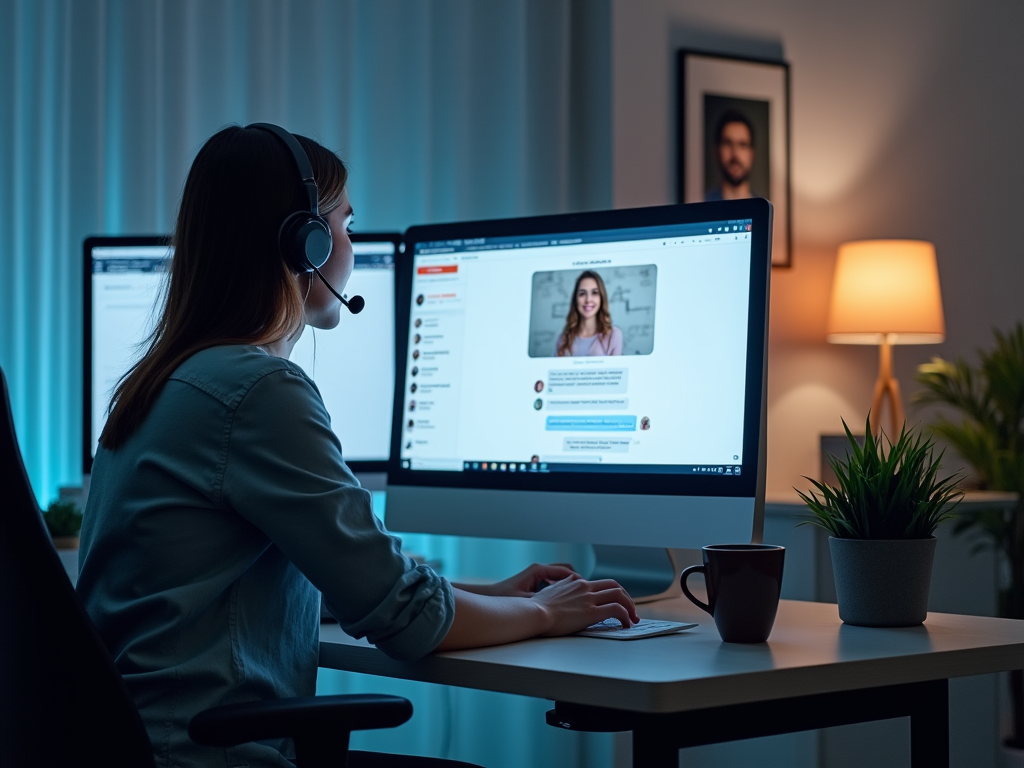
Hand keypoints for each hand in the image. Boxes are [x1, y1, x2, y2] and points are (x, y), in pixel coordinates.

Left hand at [458, 563, 578, 597]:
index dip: (578, 581)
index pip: (566, 571)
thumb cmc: (504, 598)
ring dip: (568, 587)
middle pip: (565, 572)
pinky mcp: (534, 583)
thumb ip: (543, 601)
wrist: (489, 598)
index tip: (586, 591)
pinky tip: (560, 603)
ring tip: (575, 600)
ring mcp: (537, 576)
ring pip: (559, 578)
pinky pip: (552, 583)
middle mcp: (539, 570)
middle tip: (584, 595)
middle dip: (576, 582)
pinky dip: (559, 590)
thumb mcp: (526, 601)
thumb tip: (559, 605)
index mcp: (539, 570)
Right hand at [531, 576, 638, 635]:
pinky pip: (617, 610)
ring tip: (633, 618)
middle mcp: (584, 587)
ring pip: (619, 595)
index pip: (599, 583)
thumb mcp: (548, 591)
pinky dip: (626, 616)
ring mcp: (589, 598)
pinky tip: (626, 624)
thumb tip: (559, 590)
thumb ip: (559, 589)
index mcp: (575, 582)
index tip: (615, 602)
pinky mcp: (591, 612)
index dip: (611, 592)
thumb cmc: (536, 608)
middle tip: (630, 609)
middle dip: (625, 597)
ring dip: (630, 606)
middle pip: (614, 585)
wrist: (533, 613)